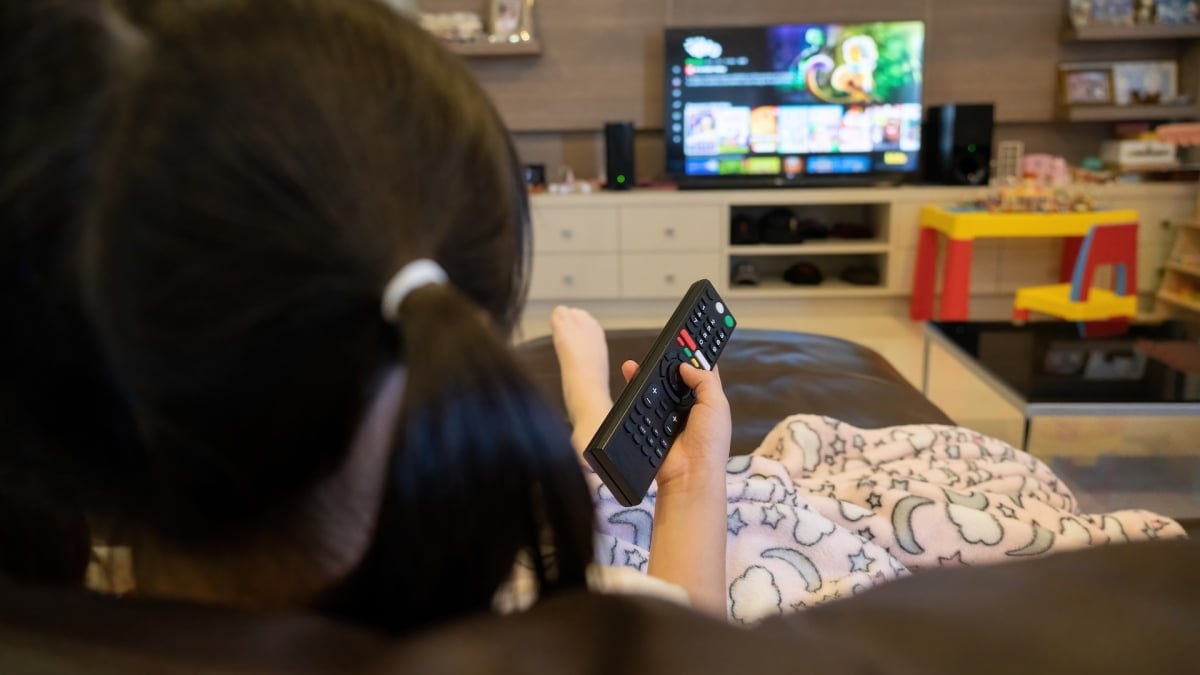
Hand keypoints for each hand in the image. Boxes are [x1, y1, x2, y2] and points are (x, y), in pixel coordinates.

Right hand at [620, 360, 730, 490]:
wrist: (689, 473)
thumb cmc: (710, 442)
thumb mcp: (716, 404)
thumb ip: (704, 379)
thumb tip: (685, 364)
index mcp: (707, 400)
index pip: (700, 371)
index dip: (694, 356)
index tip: (686, 338)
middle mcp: (687, 406)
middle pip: (673, 378)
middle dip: (666, 363)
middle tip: (658, 348)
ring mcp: (668, 416)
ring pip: (654, 389)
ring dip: (646, 376)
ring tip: (637, 363)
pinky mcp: (652, 424)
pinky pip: (641, 405)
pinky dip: (635, 392)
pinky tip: (631, 377)